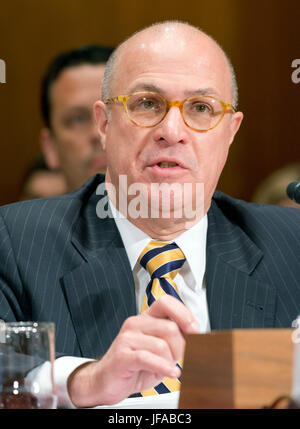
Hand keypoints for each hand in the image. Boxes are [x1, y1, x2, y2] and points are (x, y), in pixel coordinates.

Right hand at [67, 295, 199, 406]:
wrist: (106, 381)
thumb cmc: (135, 366)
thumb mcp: (160, 351)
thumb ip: (174, 340)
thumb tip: (197, 337)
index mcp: (145, 318)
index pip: (166, 302)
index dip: (184, 313)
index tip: (195, 329)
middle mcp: (136, 324)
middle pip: (170, 327)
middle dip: (181, 347)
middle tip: (178, 359)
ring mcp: (127, 338)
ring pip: (161, 344)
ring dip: (170, 360)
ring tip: (168, 368)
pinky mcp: (122, 355)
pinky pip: (148, 358)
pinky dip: (163, 367)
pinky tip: (170, 373)